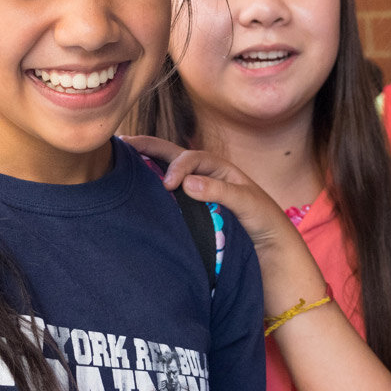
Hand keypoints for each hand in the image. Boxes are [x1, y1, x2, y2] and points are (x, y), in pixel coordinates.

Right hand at [121, 135, 294, 251]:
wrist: (269, 248)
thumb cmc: (263, 221)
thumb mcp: (248, 203)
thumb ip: (220, 191)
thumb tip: (186, 182)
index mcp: (217, 167)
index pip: (190, 158)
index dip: (177, 167)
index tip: (168, 185)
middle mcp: (202, 175)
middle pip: (171, 154)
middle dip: (148, 146)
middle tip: (123, 141)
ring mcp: (193, 191)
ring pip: (164, 171)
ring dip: (144, 162)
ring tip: (121, 156)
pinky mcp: (187, 209)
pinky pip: (164, 194)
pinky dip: (148, 186)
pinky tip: (131, 185)